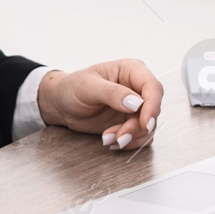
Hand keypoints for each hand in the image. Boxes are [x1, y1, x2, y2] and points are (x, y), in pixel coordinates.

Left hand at [36, 59, 163, 150]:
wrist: (62, 104)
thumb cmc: (72, 88)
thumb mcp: (88, 87)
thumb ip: (112, 93)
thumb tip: (136, 103)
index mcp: (131, 70)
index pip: (153, 87)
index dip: (152, 106)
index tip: (145, 123)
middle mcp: (137, 88)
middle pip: (152, 110)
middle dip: (137, 127)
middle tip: (119, 136)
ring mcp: (135, 107)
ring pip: (148, 127)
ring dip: (130, 137)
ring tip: (107, 138)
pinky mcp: (130, 122)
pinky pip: (140, 136)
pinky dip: (128, 142)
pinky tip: (110, 140)